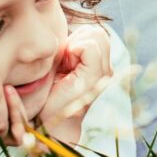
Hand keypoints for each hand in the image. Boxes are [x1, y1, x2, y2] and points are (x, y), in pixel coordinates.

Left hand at [37, 25, 111, 141]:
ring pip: (96, 36)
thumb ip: (71, 50)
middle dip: (77, 39)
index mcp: (100, 67)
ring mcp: (104, 74)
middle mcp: (107, 70)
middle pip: (98, 32)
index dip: (78, 38)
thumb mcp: (61, 67)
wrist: (49, 125)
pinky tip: (66, 67)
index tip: (64, 58)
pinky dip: (74, 50)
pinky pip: (90, 47)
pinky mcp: (95, 77)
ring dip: (75, 45)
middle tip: (64, 61)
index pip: (97, 33)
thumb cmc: (48, 96)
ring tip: (65, 65)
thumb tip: (71, 32)